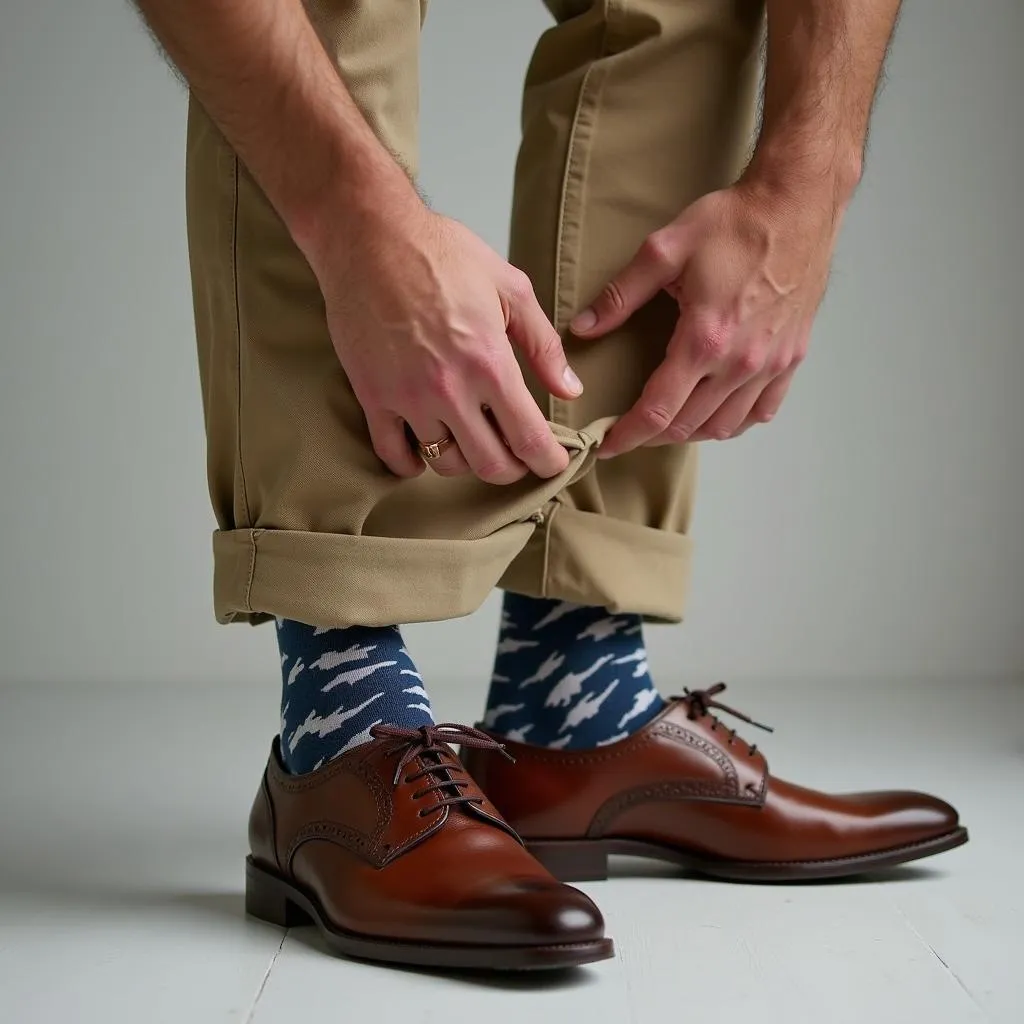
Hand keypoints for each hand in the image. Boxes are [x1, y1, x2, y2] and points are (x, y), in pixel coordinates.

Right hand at [312, 205, 582, 481]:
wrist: (368, 237)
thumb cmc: (440, 253)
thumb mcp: (510, 288)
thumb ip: (543, 345)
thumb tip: (571, 389)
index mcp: (490, 362)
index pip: (529, 439)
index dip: (548, 462)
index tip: (553, 463)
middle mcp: (449, 389)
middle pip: (490, 466)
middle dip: (513, 467)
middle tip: (517, 454)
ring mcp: (407, 397)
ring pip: (445, 463)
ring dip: (465, 460)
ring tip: (471, 439)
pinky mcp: (372, 396)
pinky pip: (394, 455)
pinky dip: (413, 462)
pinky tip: (426, 446)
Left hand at [571, 182, 838, 458]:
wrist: (797, 204)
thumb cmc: (734, 223)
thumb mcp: (664, 250)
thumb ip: (620, 295)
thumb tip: (584, 328)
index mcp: (704, 340)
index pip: (657, 411)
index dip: (627, 436)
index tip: (607, 446)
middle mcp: (739, 362)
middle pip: (687, 425)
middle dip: (651, 437)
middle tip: (630, 432)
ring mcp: (770, 364)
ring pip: (724, 426)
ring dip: (690, 432)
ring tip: (667, 423)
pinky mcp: (791, 358)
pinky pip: (762, 411)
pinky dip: (735, 421)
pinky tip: (717, 413)